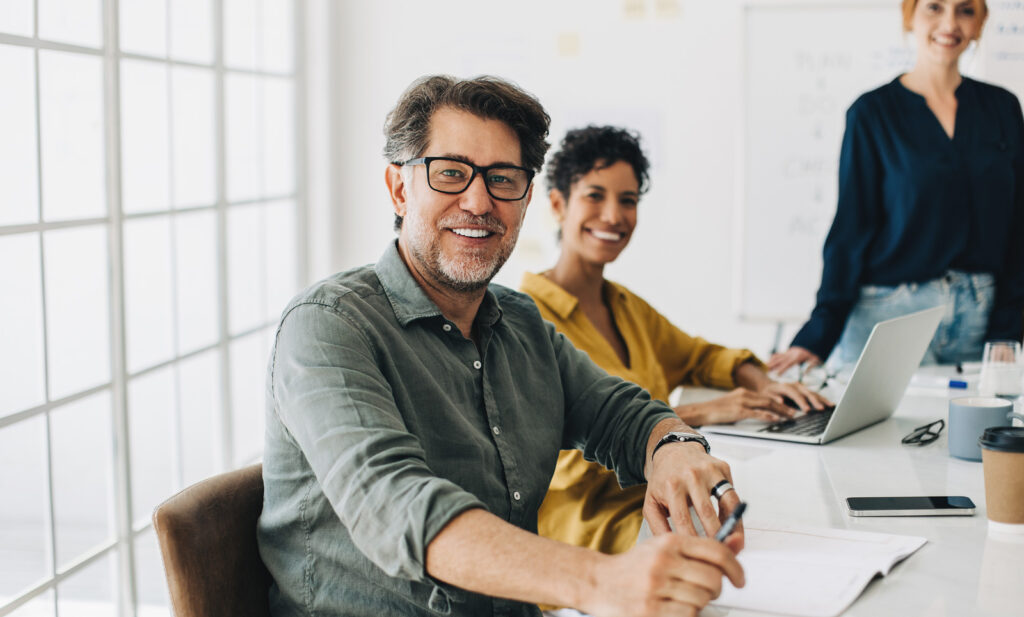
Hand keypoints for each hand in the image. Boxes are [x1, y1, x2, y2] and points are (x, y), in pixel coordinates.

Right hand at [579, 533, 744, 616]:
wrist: (599, 581)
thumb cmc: (634, 566)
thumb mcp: (664, 548)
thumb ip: (698, 549)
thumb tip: (736, 545)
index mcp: (669, 542)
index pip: (716, 551)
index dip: (735, 567)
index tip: (740, 578)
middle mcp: (663, 561)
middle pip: (713, 579)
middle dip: (716, 589)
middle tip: (708, 591)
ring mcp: (656, 587)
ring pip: (702, 599)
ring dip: (699, 603)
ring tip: (683, 598)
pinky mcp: (650, 610)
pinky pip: (688, 615)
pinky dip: (687, 614)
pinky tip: (674, 608)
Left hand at [643, 441, 744, 553]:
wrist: (673, 452)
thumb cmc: (663, 481)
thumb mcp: (652, 502)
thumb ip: (658, 527)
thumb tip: (674, 549)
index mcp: (671, 485)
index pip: (683, 520)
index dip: (693, 541)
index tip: (698, 557)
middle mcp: (691, 476)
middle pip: (706, 513)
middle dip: (715, 537)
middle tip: (720, 556)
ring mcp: (709, 471)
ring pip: (726, 503)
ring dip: (732, 527)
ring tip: (734, 545)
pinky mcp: (723, 468)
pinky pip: (733, 495)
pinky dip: (736, 513)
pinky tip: (734, 528)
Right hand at [675, 387, 794, 424]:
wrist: (702, 411)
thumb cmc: (715, 410)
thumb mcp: (732, 403)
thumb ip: (744, 404)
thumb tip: (757, 411)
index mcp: (744, 392)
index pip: (766, 396)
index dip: (779, 401)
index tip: (788, 406)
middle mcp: (744, 394)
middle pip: (769, 399)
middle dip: (784, 406)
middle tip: (794, 412)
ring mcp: (741, 402)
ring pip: (766, 405)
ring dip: (780, 411)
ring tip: (790, 416)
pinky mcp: (738, 411)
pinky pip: (756, 413)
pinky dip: (768, 415)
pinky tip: (775, 418)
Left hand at [756, 381, 832, 413]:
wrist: (768, 386)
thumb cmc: (767, 393)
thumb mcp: (767, 396)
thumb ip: (774, 398)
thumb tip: (781, 401)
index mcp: (785, 387)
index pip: (795, 395)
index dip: (802, 402)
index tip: (806, 410)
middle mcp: (795, 385)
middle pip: (807, 393)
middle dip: (815, 401)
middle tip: (821, 409)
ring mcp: (801, 388)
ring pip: (813, 393)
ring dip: (822, 400)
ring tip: (830, 406)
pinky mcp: (805, 391)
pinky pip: (815, 395)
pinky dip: (823, 399)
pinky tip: (830, 404)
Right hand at [767, 346, 820, 376]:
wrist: (809, 345)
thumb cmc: (812, 356)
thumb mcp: (815, 361)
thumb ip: (811, 366)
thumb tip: (805, 373)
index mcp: (797, 357)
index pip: (788, 364)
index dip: (782, 369)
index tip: (776, 374)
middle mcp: (790, 354)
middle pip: (780, 360)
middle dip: (773, 365)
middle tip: (766, 371)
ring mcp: (787, 353)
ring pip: (777, 357)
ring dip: (771, 362)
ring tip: (766, 367)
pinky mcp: (786, 352)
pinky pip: (778, 355)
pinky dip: (773, 358)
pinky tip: (769, 362)